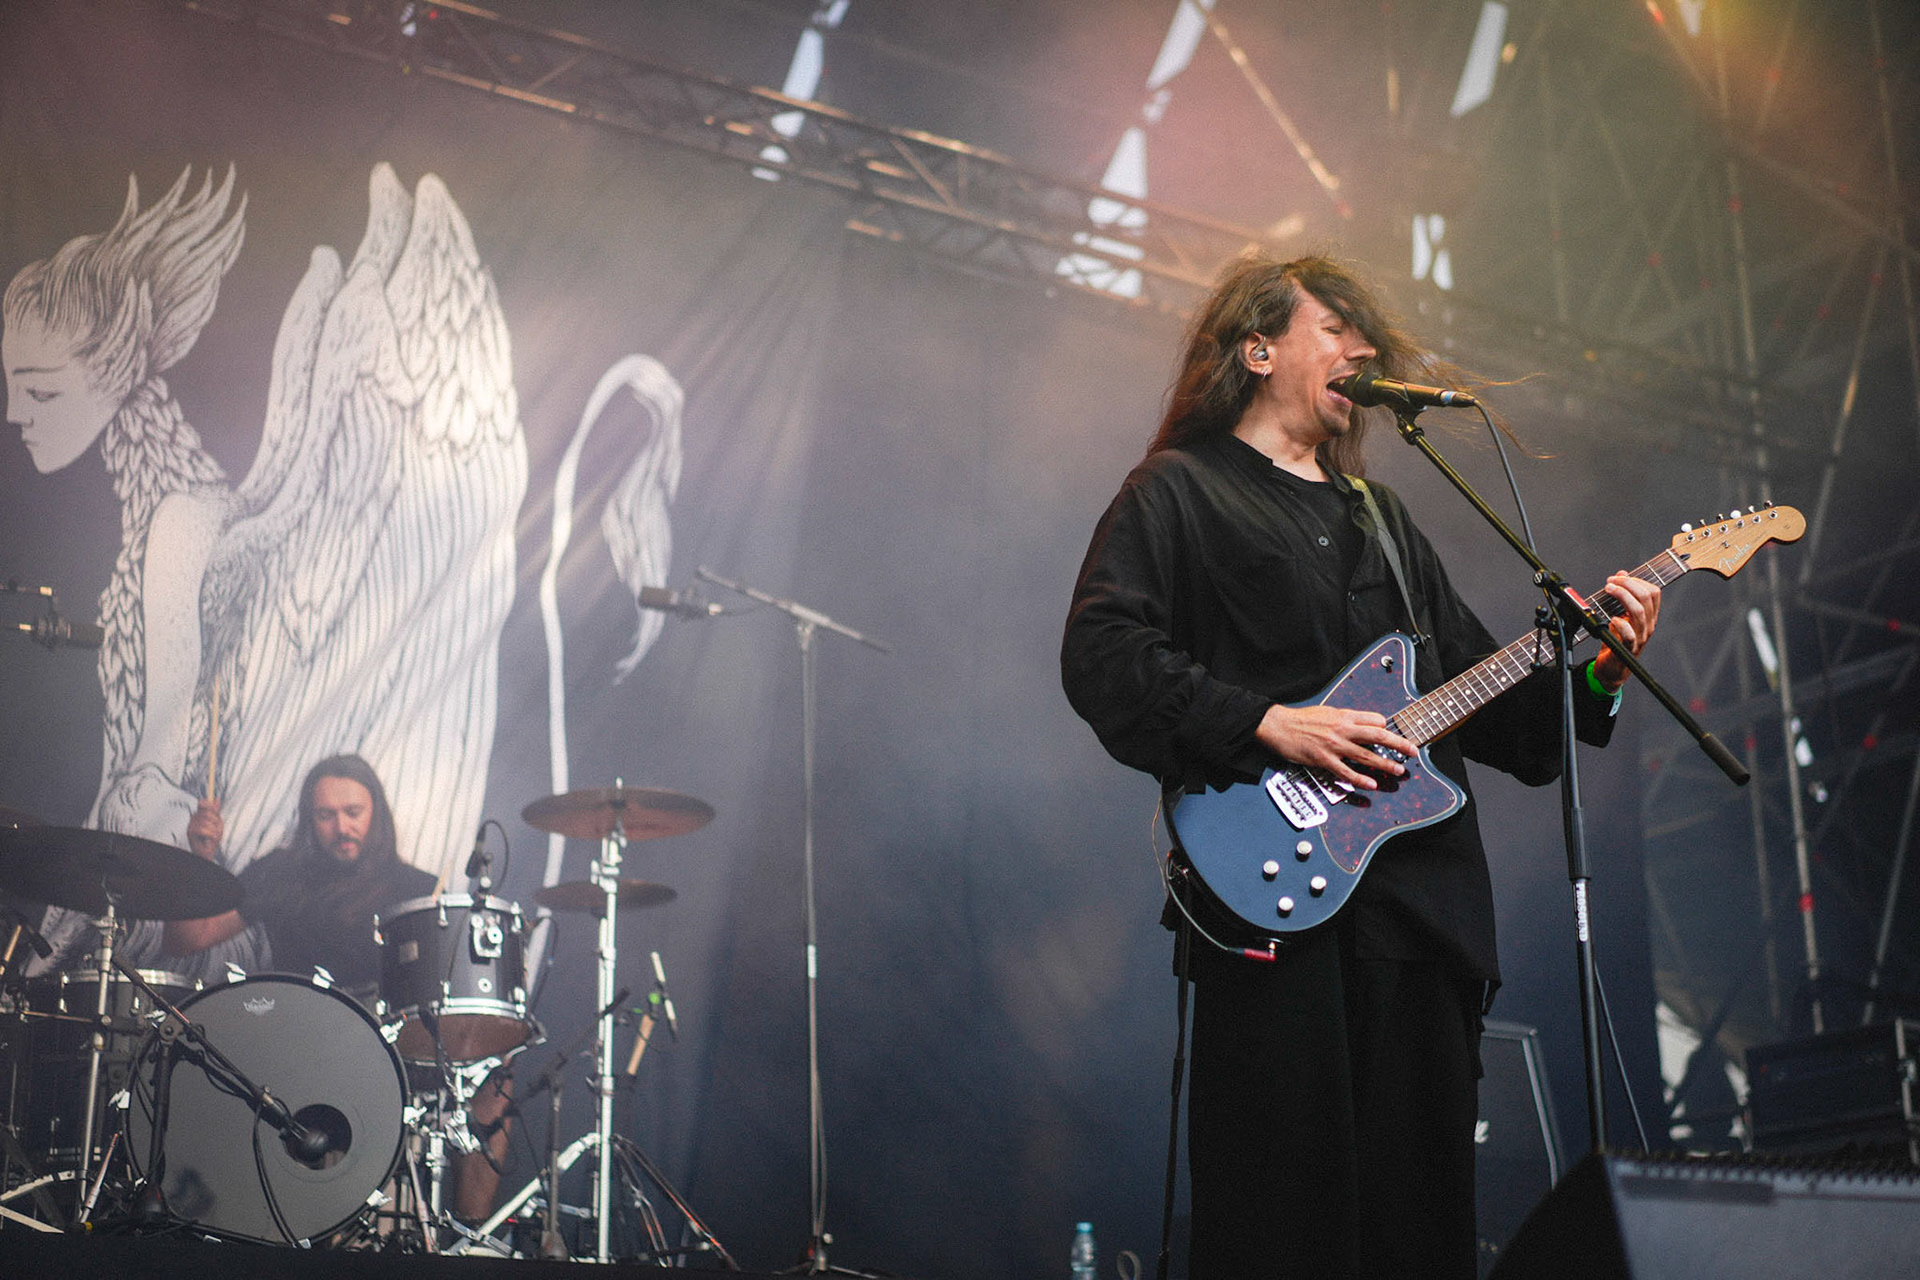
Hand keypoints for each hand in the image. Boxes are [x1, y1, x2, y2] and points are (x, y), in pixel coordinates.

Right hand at [187, 797, 222, 860]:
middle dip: (216, 821)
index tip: (216, 811)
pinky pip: (202, 829)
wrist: (208, 851)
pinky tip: (210, 839)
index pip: (202, 803)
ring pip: (206, 822)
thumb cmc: (212, 838)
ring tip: (213, 836)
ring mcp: (191, 825)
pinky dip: (210, 835)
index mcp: (200, 815)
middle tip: (216, 829)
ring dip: (214, 830)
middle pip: (207, 812)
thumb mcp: (217, 823)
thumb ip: (216, 812)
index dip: (209, 805)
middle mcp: (194, 818)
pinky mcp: (190, 832)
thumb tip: (216, 799)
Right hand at [1255, 703, 1415, 790]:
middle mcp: (1343, 729)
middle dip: (1399, 744)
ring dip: (1385, 764)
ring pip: (1367, 755)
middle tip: (1413, 751)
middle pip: (1378, 735)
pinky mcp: (1324, 760)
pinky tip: (1371, 784)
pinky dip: (1360, 779)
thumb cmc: (1300, 719)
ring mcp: (1335, 745)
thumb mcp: (1326, 712)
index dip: (1387, 727)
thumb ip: (1344, 718)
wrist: (1278, 725)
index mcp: (1344, 715)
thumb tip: (1359, 724)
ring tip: (1399, 771)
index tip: (1394, 735)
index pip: (1375, 720)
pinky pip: (1346, 772)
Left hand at [1592, 571, 1660, 691]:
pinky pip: (1630, 635)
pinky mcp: (1628, 649)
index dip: (1637, 581)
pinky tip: (1612, 619)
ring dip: (1622, 597)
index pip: (1653, 592)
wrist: (1611, 668)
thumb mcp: (1619, 614)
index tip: (1619, 577)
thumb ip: (1622, 595)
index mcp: (1648, 616)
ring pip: (1638, 612)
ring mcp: (1640, 637)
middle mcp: (1648, 625)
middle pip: (1646, 598)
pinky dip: (1621, 624)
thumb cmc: (1616, 640)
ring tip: (1608, 591)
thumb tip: (1621, 574)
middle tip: (1610, 582)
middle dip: (1627, 585)